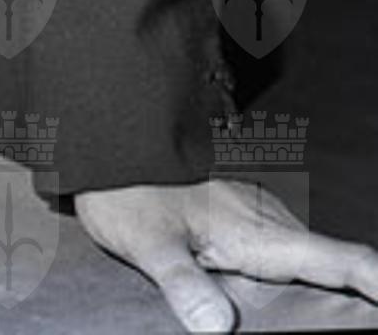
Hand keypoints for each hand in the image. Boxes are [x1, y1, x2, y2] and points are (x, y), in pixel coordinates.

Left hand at [75, 180, 377, 331]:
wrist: (106, 142)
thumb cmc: (125, 190)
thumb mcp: (147, 240)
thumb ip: (182, 282)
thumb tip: (217, 329)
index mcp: (258, 232)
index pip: (339, 260)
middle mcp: (268, 221)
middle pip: (334, 263)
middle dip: (361, 295)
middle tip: (364, 320)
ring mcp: (256, 213)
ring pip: (309, 254)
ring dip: (329, 283)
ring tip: (344, 312)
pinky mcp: (241, 213)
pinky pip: (285, 247)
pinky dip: (301, 271)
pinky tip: (286, 293)